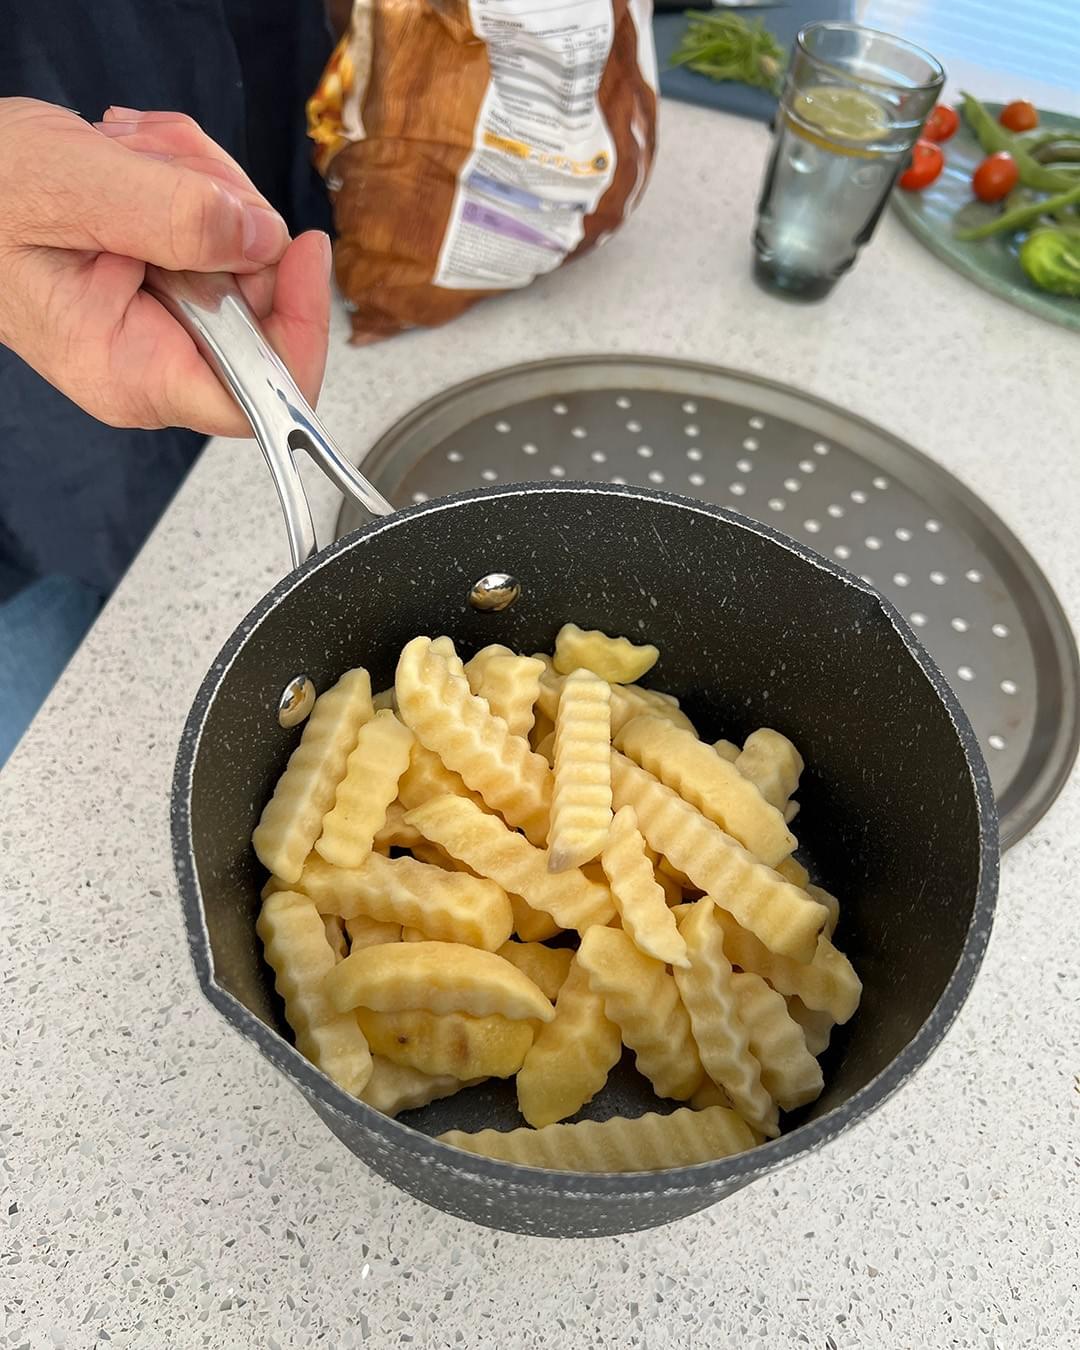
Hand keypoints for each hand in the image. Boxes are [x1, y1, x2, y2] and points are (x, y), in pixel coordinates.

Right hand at [0, 99, 330, 436]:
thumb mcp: (73, 190)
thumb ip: (174, 217)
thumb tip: (262, 239)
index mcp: (134, 373)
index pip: (258, 399)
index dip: (298, 331)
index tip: (300, 254)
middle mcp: (157, 358)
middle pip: (260, 302)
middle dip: (229, 216)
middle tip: (167, 167)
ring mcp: (167, 318)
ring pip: (244, 251)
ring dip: (202, 183)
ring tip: (135, 157)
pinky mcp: (169, 279)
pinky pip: (218, 226)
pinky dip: (190, 177)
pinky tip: (139, 161)